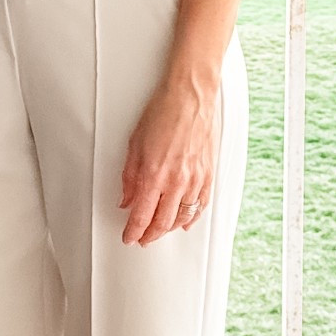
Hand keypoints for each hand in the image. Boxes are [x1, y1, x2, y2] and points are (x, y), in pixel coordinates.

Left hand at [119, 74, 214, 246]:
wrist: (191, 96)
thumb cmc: (163, 113)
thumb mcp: (134, 144)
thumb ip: (130, 177)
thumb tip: (126, 199)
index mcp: (154, 175)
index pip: (141, 215)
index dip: (133, 231)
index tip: (128, 237)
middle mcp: (176, 181)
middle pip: (162, 222)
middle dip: (150, 235)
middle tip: (142, 239)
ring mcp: (195, 179)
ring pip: (183, 217)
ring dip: (169, 228)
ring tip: (160, 232)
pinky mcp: (209, 174)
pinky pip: (201, 204)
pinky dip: (192, 217)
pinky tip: (186, 221)